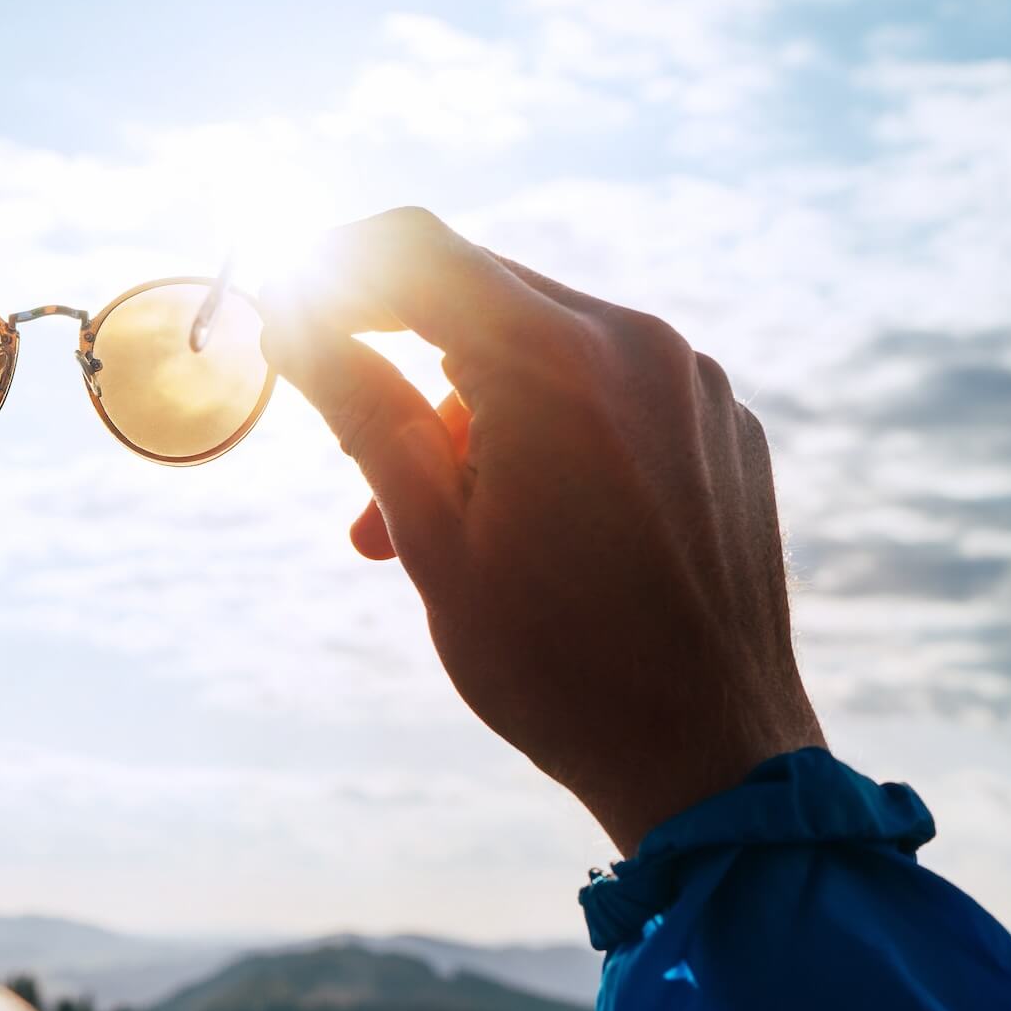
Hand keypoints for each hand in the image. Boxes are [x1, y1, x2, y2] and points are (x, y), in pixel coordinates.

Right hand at [261, 208, 822, 856]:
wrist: (711, 760)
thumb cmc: (555, 663)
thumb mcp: (430, 535)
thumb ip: (359, 407)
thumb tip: (288, 320)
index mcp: (558, 361)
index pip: (415, 250)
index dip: (334, 268)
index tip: (288, 318)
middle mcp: (640, 344)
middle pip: (479, 292)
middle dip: (398, 359)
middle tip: (358, 471)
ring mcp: (693, 382)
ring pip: (541, 343)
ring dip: (467, 409)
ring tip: (432, 527)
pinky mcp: (721, 425)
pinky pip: (608, 385)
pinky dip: (543, 425)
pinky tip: (522, 522)